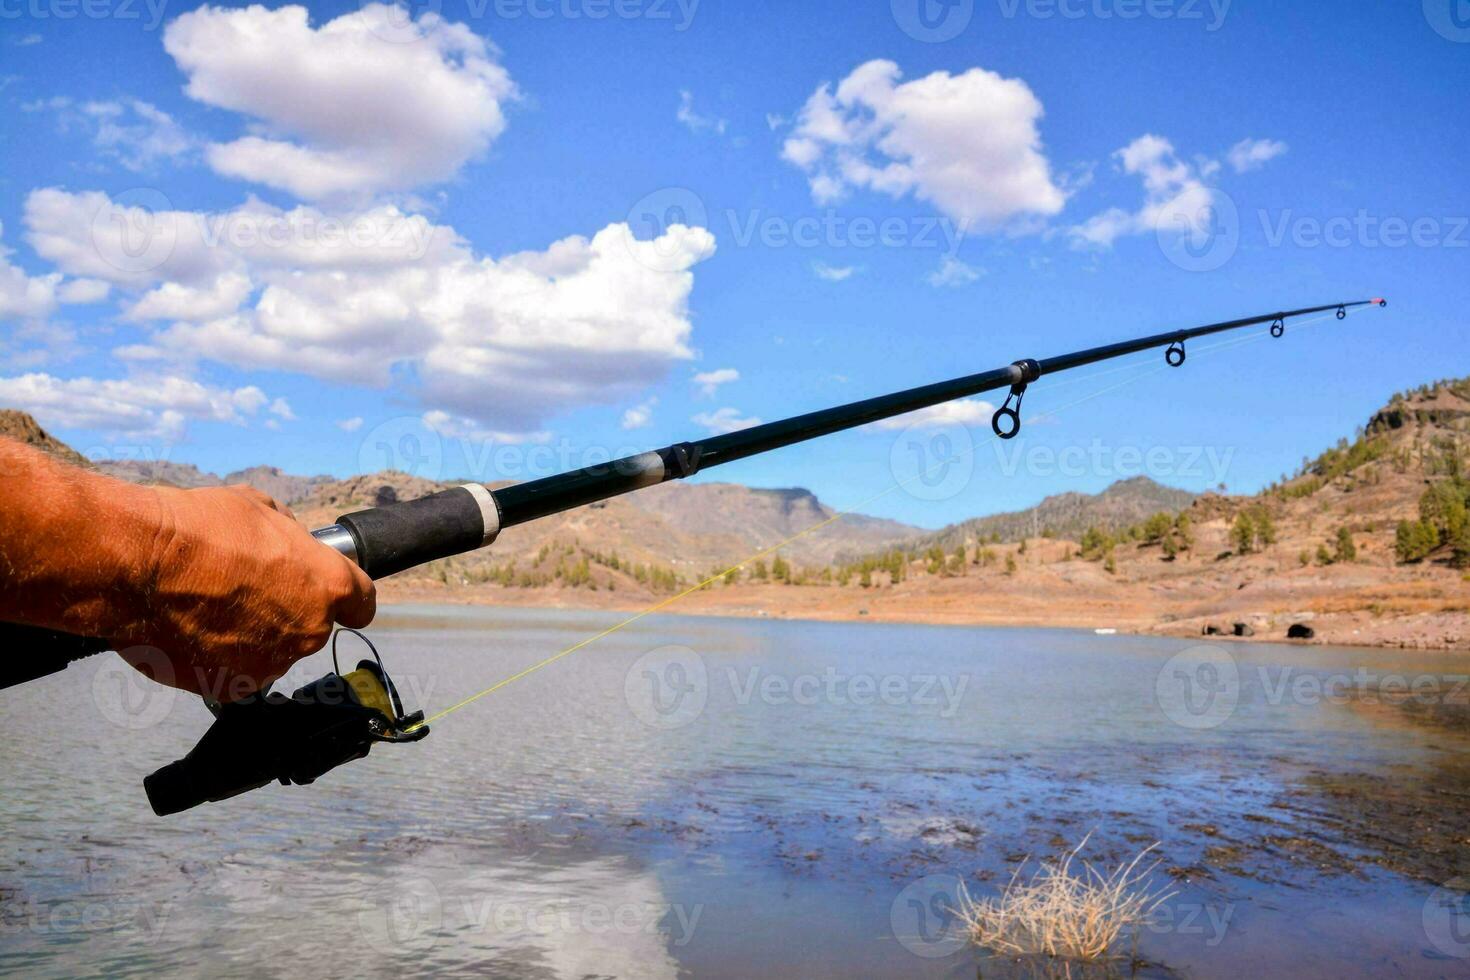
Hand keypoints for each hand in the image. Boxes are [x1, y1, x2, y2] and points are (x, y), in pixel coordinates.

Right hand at [115, 485, 375, 700]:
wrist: (138, 565)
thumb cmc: (199, 529)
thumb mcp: (259, 508)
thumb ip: (288, 536)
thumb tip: (289, 542)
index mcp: (327, 587)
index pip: (361, 603)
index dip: (347, 597)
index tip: (335, 596)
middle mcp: (308, 633)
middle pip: (311, 626)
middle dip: (287, 610)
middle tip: (244, 587)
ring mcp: (268, 665)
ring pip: (270, 651)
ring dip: (250, 635)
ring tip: (208, 606)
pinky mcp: (227, 687)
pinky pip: (231, 671)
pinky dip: (215, 656)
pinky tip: (190, 628)